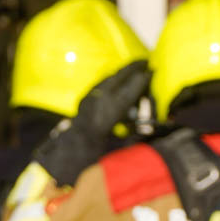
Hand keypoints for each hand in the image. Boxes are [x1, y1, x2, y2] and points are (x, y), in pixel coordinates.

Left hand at [36, 61, 152, 184]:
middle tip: (146, 60)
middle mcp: (94, 105)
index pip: (126, 93)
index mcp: (104, 116)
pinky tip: (118, 78)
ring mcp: (87, 101)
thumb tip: (152, 128)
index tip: (152, 71)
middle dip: (131, 68)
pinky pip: (100, 85)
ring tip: (134, 66)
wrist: (66, 160)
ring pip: (107, 80)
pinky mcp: (83, 102)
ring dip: (121, 72)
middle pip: (116, 80)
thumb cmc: (94, 160)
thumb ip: (134, 137)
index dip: (140, 82)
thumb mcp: (117, 152)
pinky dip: (112, 79)